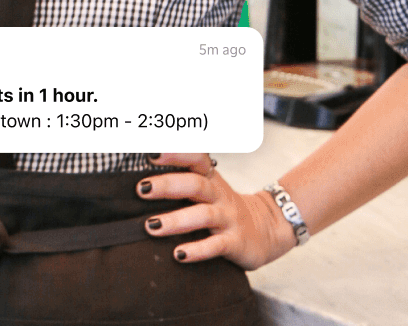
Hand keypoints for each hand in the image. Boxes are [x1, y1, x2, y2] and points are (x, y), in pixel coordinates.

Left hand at [135, 153, 296, 269]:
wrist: (266, 229)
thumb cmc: (224, 207)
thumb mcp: (208, 187)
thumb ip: (182, 179)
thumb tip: (142, 176)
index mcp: (210, 178)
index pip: (195, 158)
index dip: (175, 153)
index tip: (151, 152)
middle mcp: (219, 195)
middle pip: (194, 184)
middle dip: (167, 185)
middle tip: (141, 189)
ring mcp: (228, 218)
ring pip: (203, 215)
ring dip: (176, 220)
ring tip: (151, 225)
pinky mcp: (235, 242)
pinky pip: (216, 245)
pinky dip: (197, 250)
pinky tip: (178, 254)